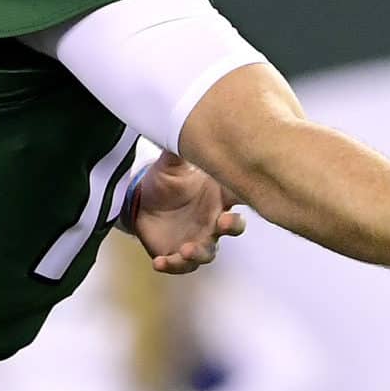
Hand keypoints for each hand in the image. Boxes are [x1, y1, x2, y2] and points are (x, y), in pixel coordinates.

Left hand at [132, 153, 244, 273]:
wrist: (141, 201)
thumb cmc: (165, 181)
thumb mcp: (171, 163)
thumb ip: (180, 149)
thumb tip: (184, 124)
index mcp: (218, 196)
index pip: (240, 193)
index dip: (248, 192)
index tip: (248, 189)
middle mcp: (213, 220)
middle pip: (232, 227)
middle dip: (232, 226)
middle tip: (223, 222)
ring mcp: (198, 239)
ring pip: (208, 252)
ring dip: (200, 252)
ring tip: (188, 249)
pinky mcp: (178, 254)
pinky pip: (180, 265)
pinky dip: (172, 266)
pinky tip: (159, 262)